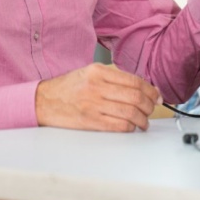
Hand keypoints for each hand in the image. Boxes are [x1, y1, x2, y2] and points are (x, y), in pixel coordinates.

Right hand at [35, 63, 161, 131]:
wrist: (43, 101)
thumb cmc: (66, 88)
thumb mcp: (88, 72)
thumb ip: (112, 77)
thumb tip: (140, 87)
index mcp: (98, 71)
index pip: (134, 81)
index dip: (151, 90)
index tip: (156, 96)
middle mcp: (96, 86)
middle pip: (136, 97)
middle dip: (150, 105)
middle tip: (152, 109)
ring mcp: (93, 105)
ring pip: (131, 112)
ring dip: (142, 119)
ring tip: (143, 121)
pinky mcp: (91, 121)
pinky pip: (119, 126)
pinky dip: (130, 127)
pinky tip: (131, 127)